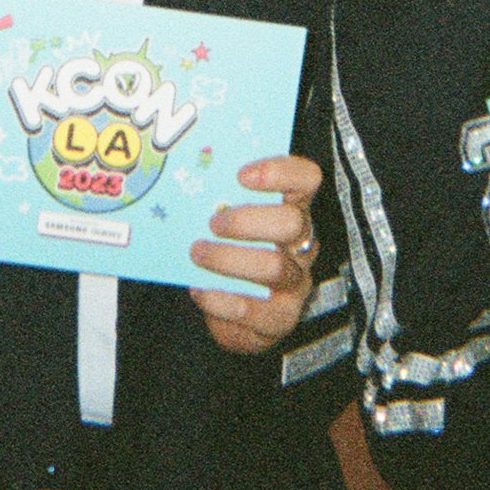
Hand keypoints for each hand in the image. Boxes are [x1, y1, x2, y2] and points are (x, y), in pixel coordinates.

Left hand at [188, 155, 321, 355]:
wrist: (233, 314)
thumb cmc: (229, 251)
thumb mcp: (228, 219)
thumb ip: (218, 197)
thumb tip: (182, 173)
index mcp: (292, 208)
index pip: (306, 179)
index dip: (280, 172)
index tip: (241, 175)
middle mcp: (302, 243)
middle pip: (292, 222)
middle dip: (247, 221)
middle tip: (213, 223)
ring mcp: (295, 282)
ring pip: (274, 267)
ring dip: (228, 259)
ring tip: (197, 253)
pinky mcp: (281, 318)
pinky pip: (254, 309)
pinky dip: (220, 299)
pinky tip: (199, 290)